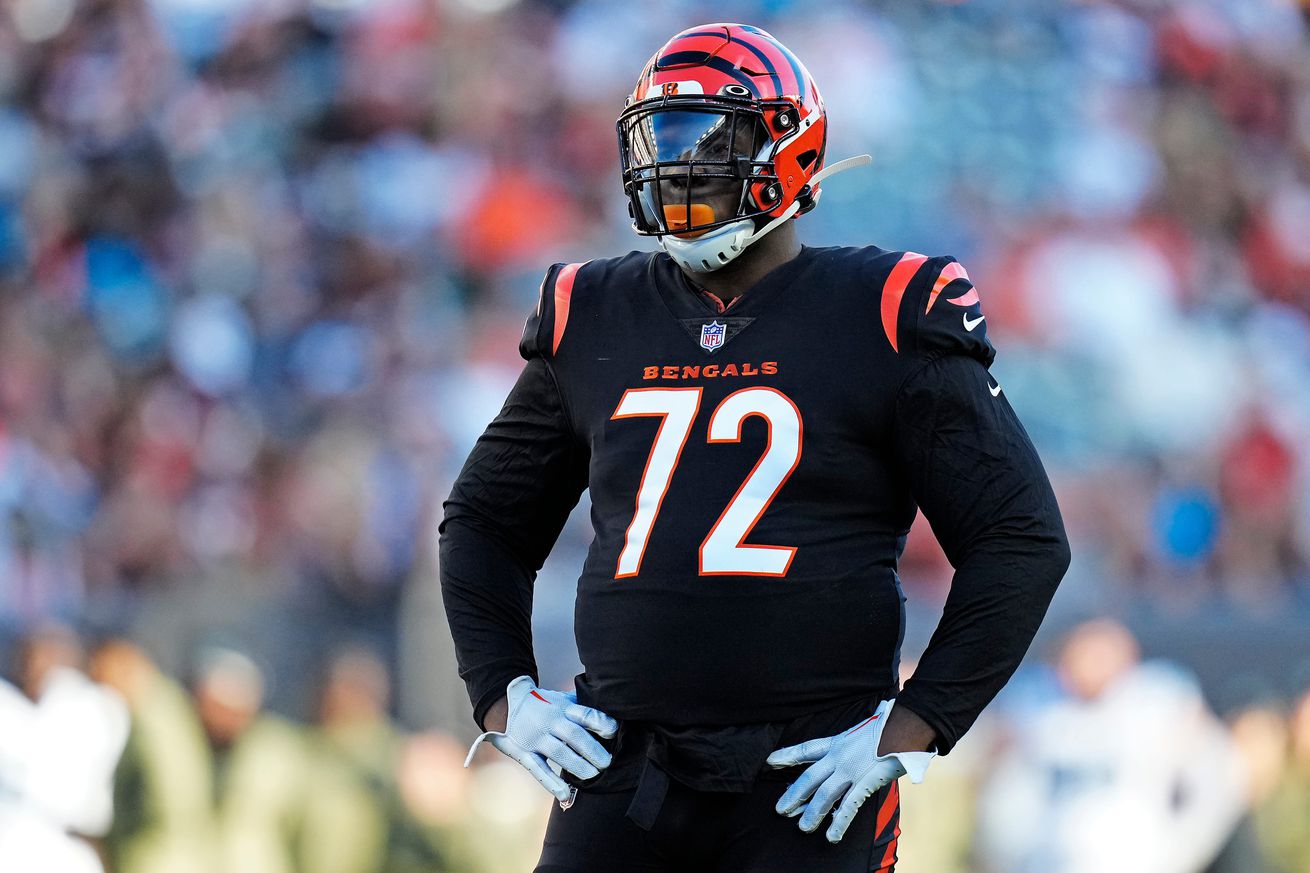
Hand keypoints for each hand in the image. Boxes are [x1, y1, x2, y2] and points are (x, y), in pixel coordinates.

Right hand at [464, 676, 617, 803]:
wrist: (504, 704)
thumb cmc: (542, 704)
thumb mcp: (561, 699)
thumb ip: (582, 707)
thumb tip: (612, 717)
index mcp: (562, 707)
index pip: (584, 714)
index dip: (600, 723)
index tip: (613, 732)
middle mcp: (550, 721)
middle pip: (574, 735)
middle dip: (593, 750)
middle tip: (607, 763)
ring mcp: (535, 737)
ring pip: (559, 753)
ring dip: (578, 766)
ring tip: (593, 776)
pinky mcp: (524, 752)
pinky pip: (538, 769)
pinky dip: (551, 783)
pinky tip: (565, 794)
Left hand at [766, 699, 934, 842]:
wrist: (906, 724)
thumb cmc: (890, 724)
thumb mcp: (863, 727)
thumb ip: (855, 738)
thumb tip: (858, 736)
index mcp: (837, 741)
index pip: (806, 749)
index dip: (787, 756)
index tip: (770, 761)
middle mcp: (838, 757)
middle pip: (809, 778)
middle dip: (794, 795)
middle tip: (780, 809)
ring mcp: (850, 770)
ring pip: (823, 795)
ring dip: (812, 813)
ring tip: (803, 827)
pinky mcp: (864, 783)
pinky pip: (848, 806)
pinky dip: (839, 823)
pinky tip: (831, 835)